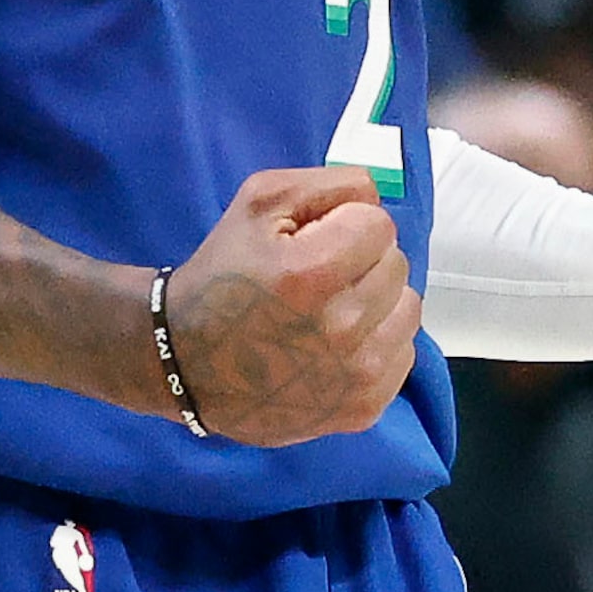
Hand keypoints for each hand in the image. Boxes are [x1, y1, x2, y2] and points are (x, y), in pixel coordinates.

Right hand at [162, 167, 421, 445]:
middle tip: (317, 278)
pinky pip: (404, 352)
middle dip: (361, 261)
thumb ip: (329, 183)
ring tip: (330, 310)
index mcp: (309, 273)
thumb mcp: (260, 201)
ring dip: (376, 301)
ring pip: (407, 307)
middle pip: (396, 264)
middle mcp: (339, 328)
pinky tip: (336, 345)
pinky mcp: (363, 408)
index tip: (313, 242)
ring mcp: (355, 375)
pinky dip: (377, 342)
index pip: (379, 225)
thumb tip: (378, 200)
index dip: (346, 224)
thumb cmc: (224, 275)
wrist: (185, 363)